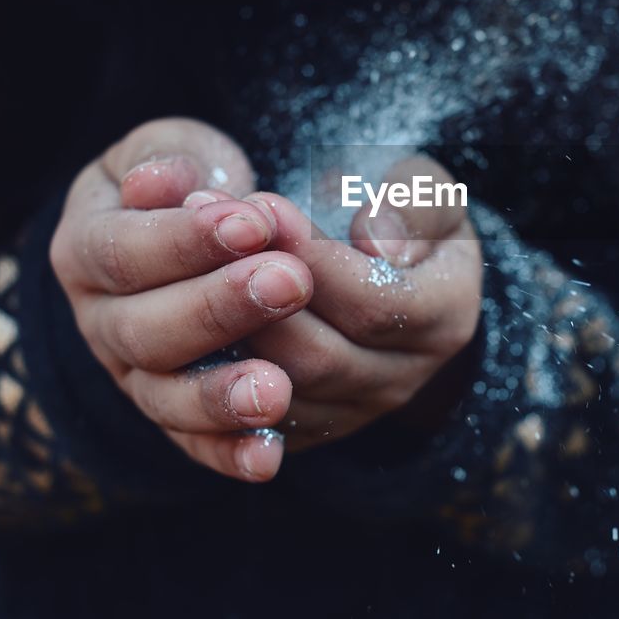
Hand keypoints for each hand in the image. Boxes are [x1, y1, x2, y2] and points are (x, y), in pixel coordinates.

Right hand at [49, 118, 313, 481]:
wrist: (199, 233)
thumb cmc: (191, 180)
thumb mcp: (177, 149)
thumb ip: (172, 159)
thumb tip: (161, 184)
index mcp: (87, 249)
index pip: (123, 253)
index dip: (187, 241)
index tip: (256, 220)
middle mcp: (103, 324)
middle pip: (145, 333)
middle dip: (219, 308)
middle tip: (289, 281)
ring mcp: (139, 379)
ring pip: (166, 400)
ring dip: (221, 396)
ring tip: (275, 388)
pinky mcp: (183, 419)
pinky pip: (198, 448)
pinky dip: (230, 455)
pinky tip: (269, 460)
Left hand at [189, 156, 482, 451]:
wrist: (388, 269)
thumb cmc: (402, 216)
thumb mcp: (426, 189)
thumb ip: (413, 203)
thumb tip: (378, 241)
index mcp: (444, 318)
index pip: (375, 305)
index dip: (314, 258)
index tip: (263, 205)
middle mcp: (401, 380)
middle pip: (316, 359)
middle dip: (253, 294)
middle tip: (206, 230)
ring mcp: (349, 414)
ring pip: (271, 395)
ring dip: (219, 329)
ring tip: (183, 263)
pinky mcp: (300, 430)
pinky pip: (241, 428)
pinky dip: (203, 379)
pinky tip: (174, 318)